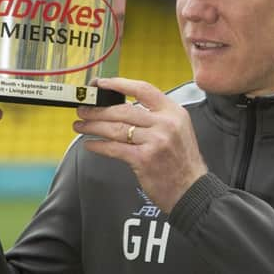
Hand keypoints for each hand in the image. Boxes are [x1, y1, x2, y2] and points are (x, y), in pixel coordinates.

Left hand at [74, 77, 207, 213]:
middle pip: (123, 109)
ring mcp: (155, 141)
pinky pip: (114, 148)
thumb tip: (123, 107)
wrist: (192, 190)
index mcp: (173, 112)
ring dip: (93, 126)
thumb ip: (156, 116)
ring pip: (116, 128)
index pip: (143, 89)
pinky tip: (90, 144)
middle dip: (98, 109)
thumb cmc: (182, 161)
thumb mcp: (178, 129)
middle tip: (84, 109)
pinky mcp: (144, 159)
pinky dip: (99, 146)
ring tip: (81, 125)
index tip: (101, 84)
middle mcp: (165, 123)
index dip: (118, 84)